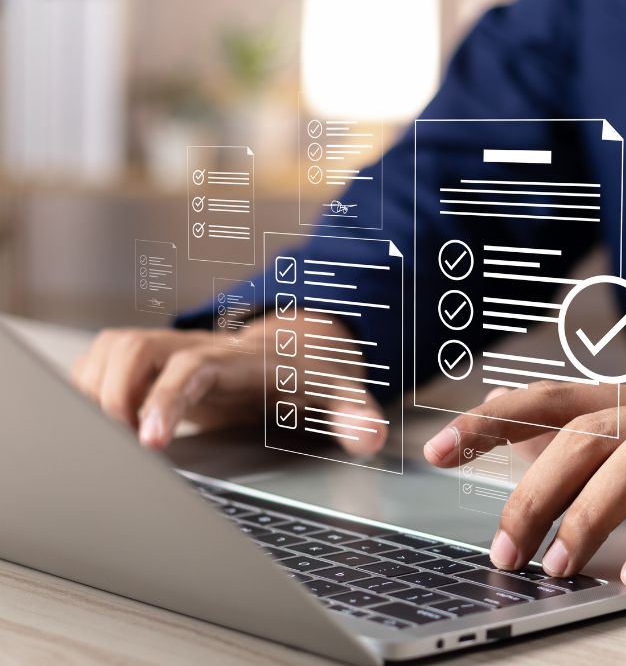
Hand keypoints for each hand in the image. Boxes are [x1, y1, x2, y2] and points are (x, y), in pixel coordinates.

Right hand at [71, 319, 385, 452]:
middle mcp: (200, 347)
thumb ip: (356, 415)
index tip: (150, 440)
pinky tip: (97, 423)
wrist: (304, 348)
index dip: (167, 399)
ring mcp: (176, 350)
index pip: (192, 366)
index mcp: (241, 359)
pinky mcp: (158, 361)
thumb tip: (370, 437)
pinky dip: (90, 386)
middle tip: (114, 443)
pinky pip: (107, 359)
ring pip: (115, 347)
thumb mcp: (343, 395)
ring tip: (100, 436)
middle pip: (137, 346)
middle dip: (113, 392)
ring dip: (94, 388)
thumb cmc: (316, 376)